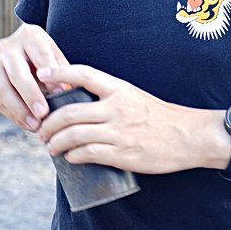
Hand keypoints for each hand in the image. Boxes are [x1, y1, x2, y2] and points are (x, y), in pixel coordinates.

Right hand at [0, 23, 69, 131]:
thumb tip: (68, 93)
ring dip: (19, 110)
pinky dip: (11, 114)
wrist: (23, 53)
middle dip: (30, 95)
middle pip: (17, 73)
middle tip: (43, 114)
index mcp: (29, 36)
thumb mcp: (57, 57)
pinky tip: (26, 124)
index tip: (61, 94)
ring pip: (2, 89)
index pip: (40, 56)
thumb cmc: (46, 58)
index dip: (50, 76)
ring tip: (35, 125)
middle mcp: (7, 46)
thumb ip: (63, 72)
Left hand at [35, 64, 224, 174]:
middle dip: (48, 122)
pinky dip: (73, 156)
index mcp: (119, 89)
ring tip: (50, 146)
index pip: (83, 74)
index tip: (41, 74)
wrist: (189, 137)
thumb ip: (109, 98)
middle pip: (69, 111)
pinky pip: (88, 153)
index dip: (58, 72)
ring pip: (74, 134)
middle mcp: (117, 108)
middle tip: (41, 129)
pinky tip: (70, 157)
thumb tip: (78, 105)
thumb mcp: (134, 97)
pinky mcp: (122, 154)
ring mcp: (119, 132)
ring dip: (55, 142)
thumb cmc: (160, 118)